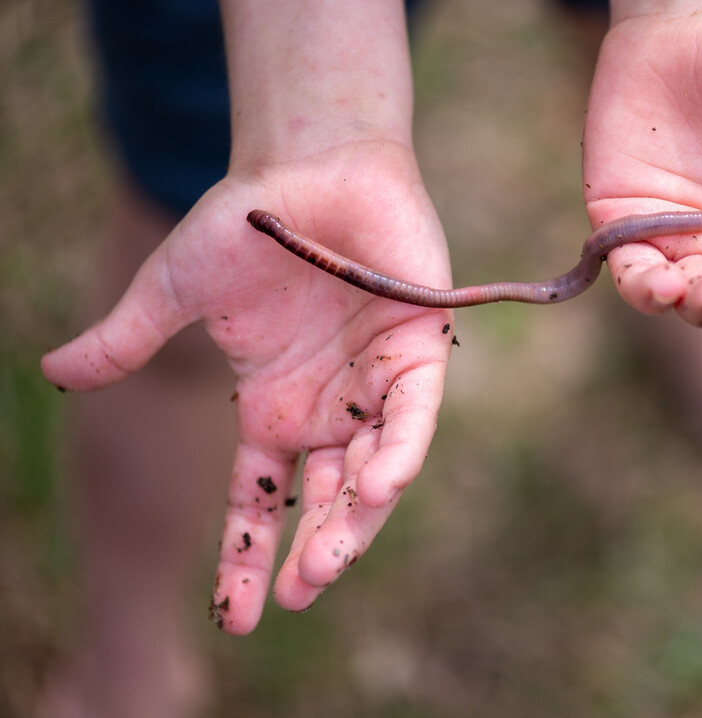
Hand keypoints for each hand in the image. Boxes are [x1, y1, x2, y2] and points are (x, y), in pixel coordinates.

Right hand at [42, 141, 453, 633]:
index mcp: (272, 411)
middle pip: (321, 502)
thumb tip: (52, 372)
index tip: (234, 618)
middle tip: (292, 596)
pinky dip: (399, 453)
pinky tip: (379, 488)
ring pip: (370, 474)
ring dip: (353, 520)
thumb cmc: (245, 225)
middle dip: (309, 553)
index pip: (258, 503)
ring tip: (324, 565)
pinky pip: (415, 417)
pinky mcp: (420, 353)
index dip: (244, 558)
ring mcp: (373, 388)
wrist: (311, 164)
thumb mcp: (175, 291)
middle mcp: (327, 412)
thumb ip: (126, 339)